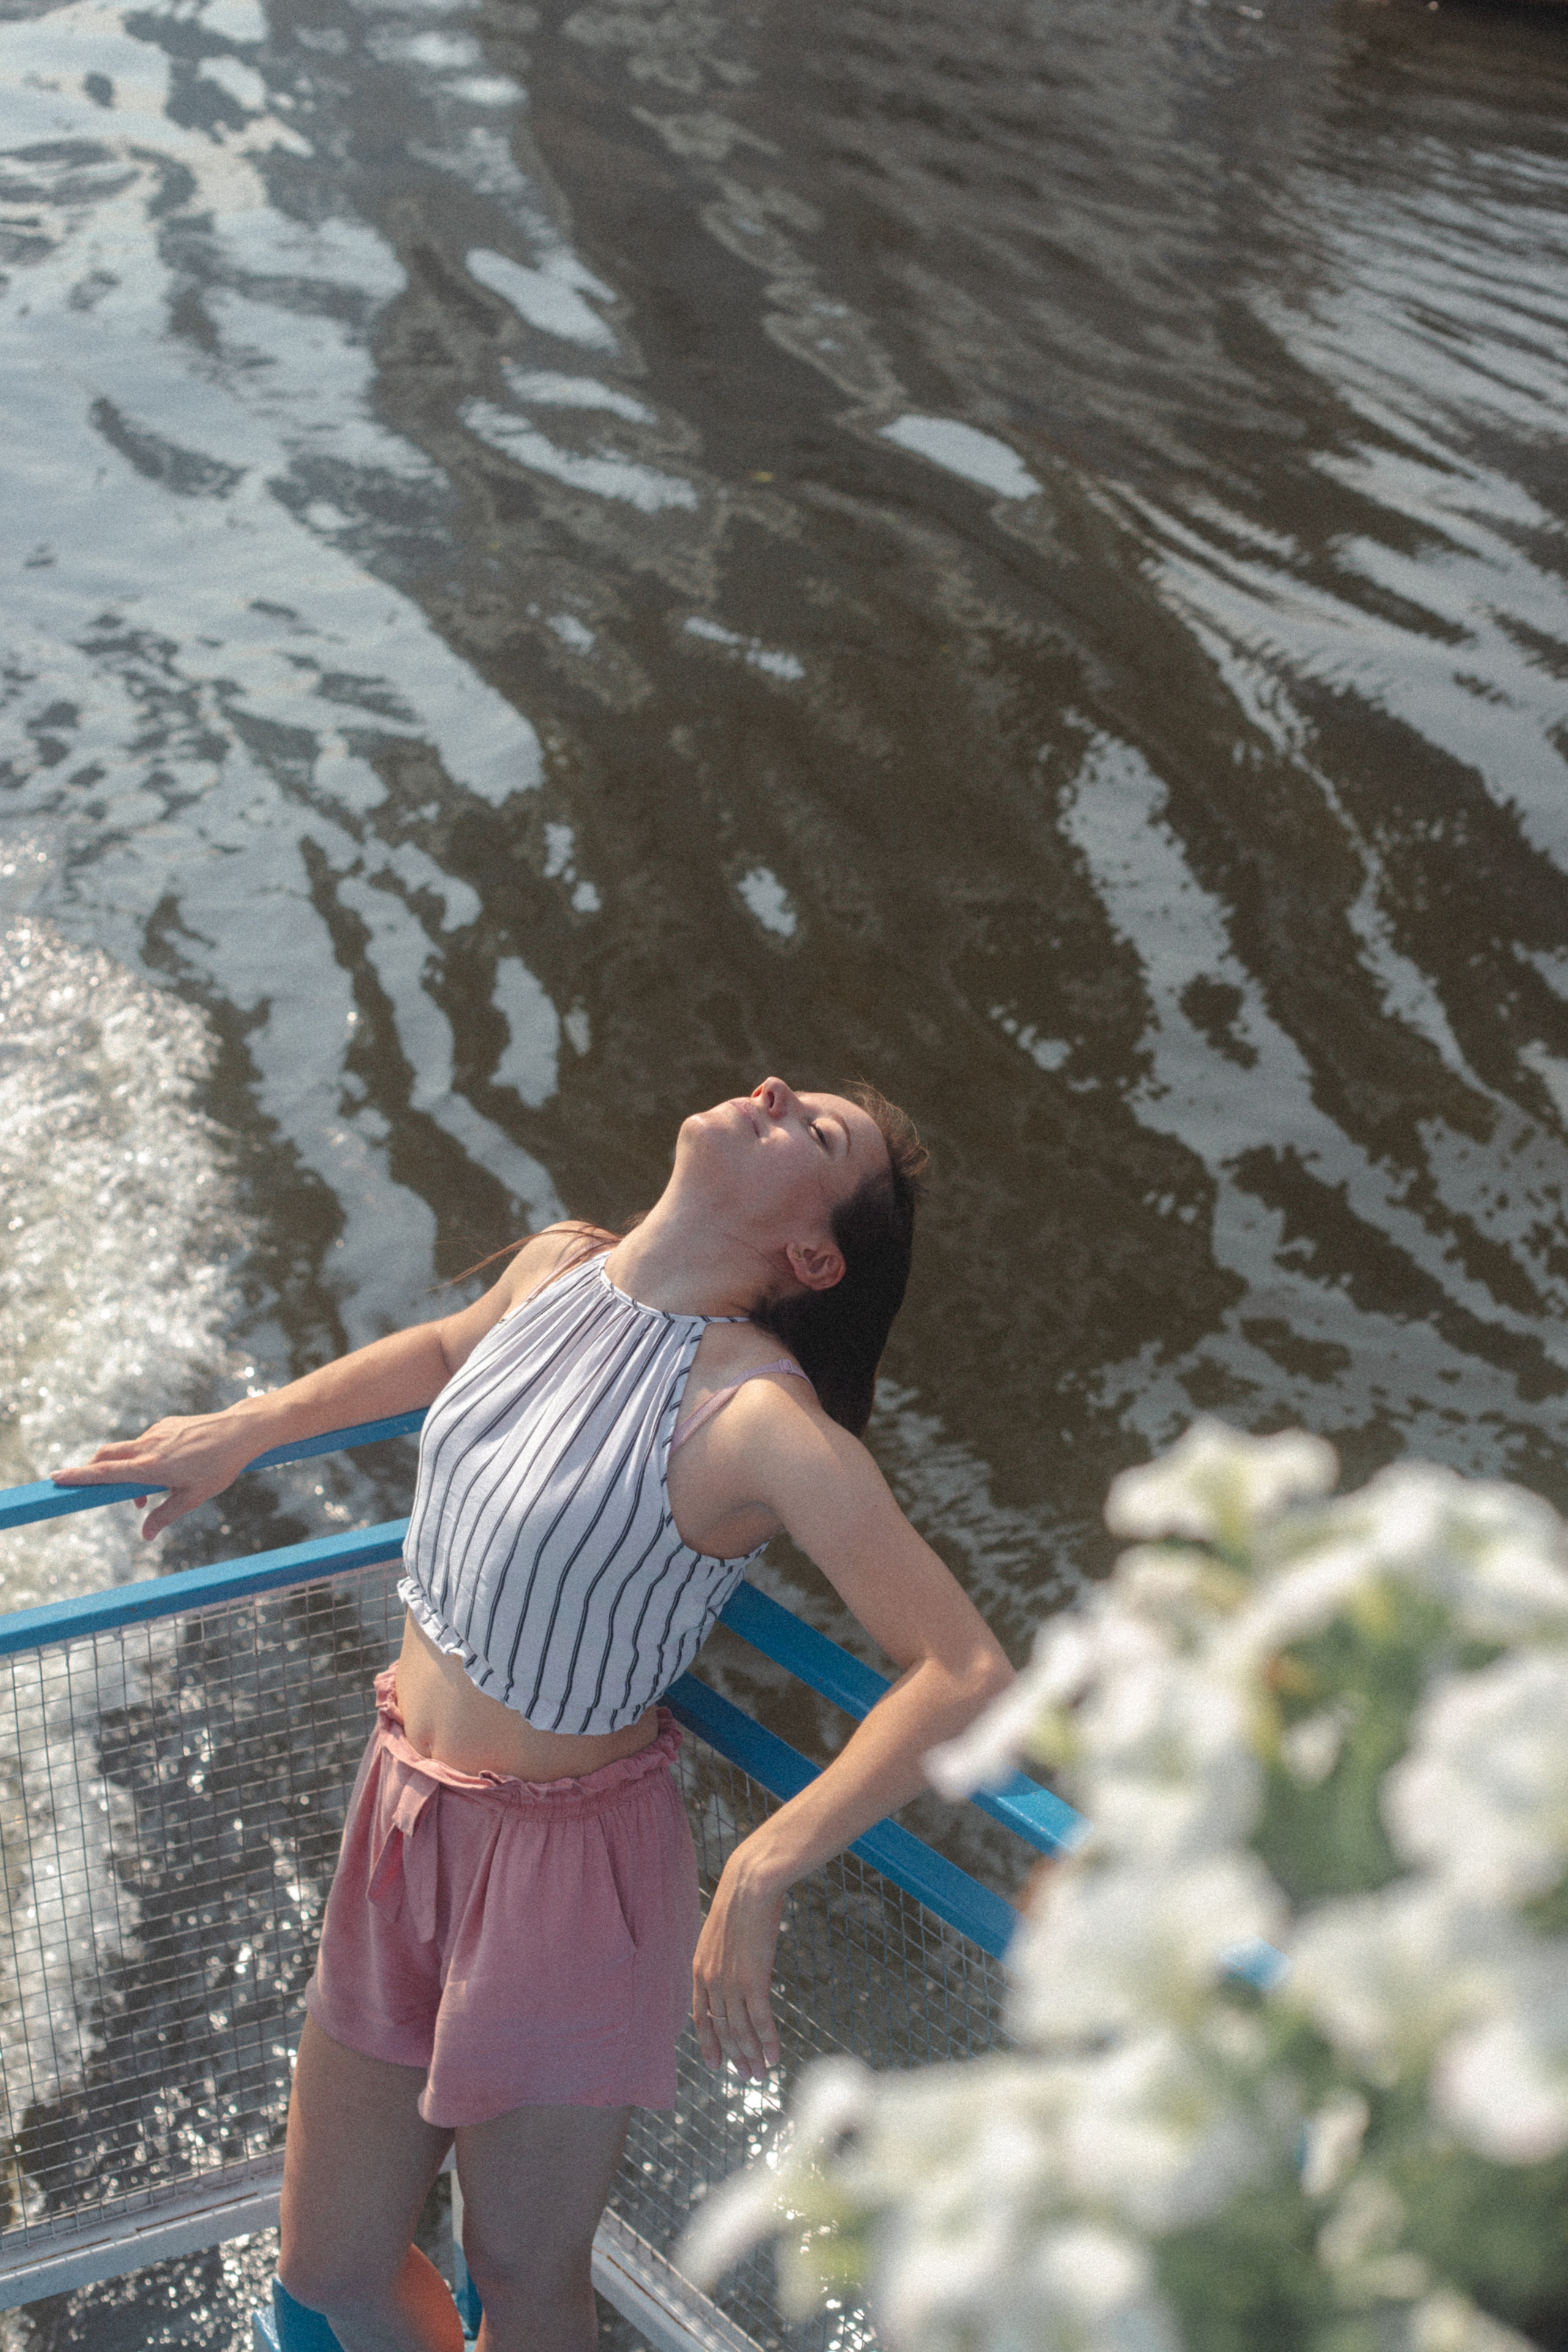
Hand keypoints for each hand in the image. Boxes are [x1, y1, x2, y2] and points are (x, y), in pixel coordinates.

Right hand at [52, 1414, 260, 1538]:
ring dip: (126, 1470)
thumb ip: (166, 1515)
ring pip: (127, 1451)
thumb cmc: (219, 1466)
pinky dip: (143, 1458)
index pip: (106, 1473)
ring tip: (146, 1495)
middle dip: (92, 1470)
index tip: (55, 1478)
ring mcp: (156, 1432)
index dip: (79, 1476)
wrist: (240, 1431)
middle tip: (89, 1488)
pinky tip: (168, 1470)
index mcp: (152, 1467)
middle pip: (106, 1456)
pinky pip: (145, 1442)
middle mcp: (149, 1446)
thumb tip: (145, 1535)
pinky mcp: (165, 1424)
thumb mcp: (193, 1497)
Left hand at [692, 1851, 784, 2079]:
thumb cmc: (740, 1902)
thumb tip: (732, 1966)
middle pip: (722, 2029)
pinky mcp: (753, 1979)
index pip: (701, 2016)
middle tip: (746, 2075)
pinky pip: (761, 2020)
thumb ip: (722, 1956)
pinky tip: (775, 2057)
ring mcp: (731, 1982)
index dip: (708, 2042)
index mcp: (700, 1969)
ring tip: (761, 2074)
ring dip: (751, 2055)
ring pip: (740, 2030)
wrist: (749, 1884)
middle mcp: (711, 1981)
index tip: (715, 2063)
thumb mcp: (720, 1932)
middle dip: (734, 2056)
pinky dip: (768, 2042)